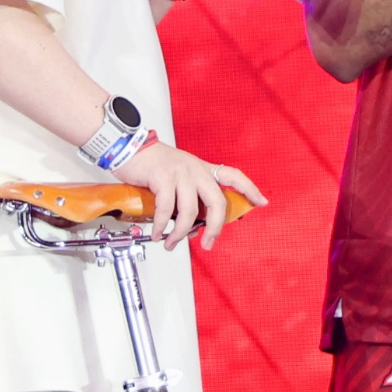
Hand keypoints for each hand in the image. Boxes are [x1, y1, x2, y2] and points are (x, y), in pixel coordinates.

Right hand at [130, 141, 260, 242]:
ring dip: (180, 233)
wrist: (129, 148)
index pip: (233, 176)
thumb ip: (187, 198)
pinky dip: (161, 226)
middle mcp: (195, 169)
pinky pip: (167, 209)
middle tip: (207, 243)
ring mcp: (180, 173)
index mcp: (202, 169)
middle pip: (217, 202)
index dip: (250, 189)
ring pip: (190, 211)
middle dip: (215, 228)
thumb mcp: (177, 177)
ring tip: (171, 243)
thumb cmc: (151, 165)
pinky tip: (157, 233)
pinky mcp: (163, 177)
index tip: (262, 202)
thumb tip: (191, 228)